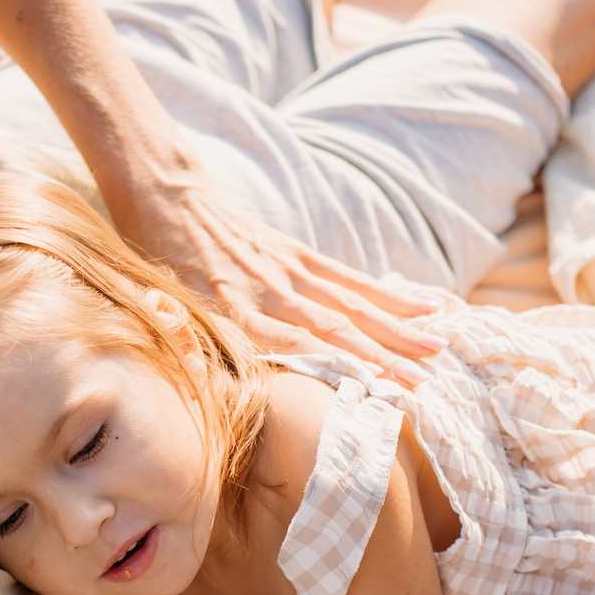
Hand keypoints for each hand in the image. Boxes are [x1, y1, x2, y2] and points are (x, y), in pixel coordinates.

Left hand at [122, 167, 446, 384]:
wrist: (165, 195)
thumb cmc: (158, 263)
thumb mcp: (164, 310)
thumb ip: (193, 346)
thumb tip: (213, 381)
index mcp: (238, 314)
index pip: (302, 349)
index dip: (342, 372)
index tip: (377, 398)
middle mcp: (270, 295)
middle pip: (339, 331)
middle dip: (384, 360)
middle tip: (425, 386)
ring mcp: (288, 273)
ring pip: (353, 305)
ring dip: (396, 330)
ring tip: (436, 349)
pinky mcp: (297, 254)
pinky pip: (348, 279)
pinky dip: (386, 295)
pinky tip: (420, 306)